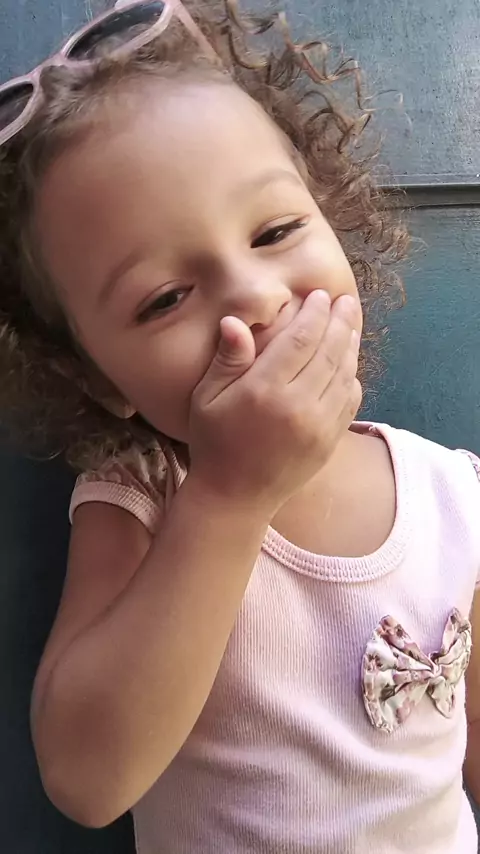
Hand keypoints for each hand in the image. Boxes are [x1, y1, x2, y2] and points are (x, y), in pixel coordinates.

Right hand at [188, 290, 361, 516]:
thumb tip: (237, 322)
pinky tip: (348, 364)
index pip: (300, 340)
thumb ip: (227, 360)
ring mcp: (319, 425)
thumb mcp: (207, 399)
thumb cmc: (214, 443)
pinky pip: (350, 401)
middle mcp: (298, 406)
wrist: (235, 497)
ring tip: (351, 324)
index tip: (320, 296)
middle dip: (340, 321)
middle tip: (346, 301)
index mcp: (264, 391)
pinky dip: (353, 377)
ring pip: (344, 373)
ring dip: (351, 344)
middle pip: (329, 351)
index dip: (314, 314)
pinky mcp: (330, 441)